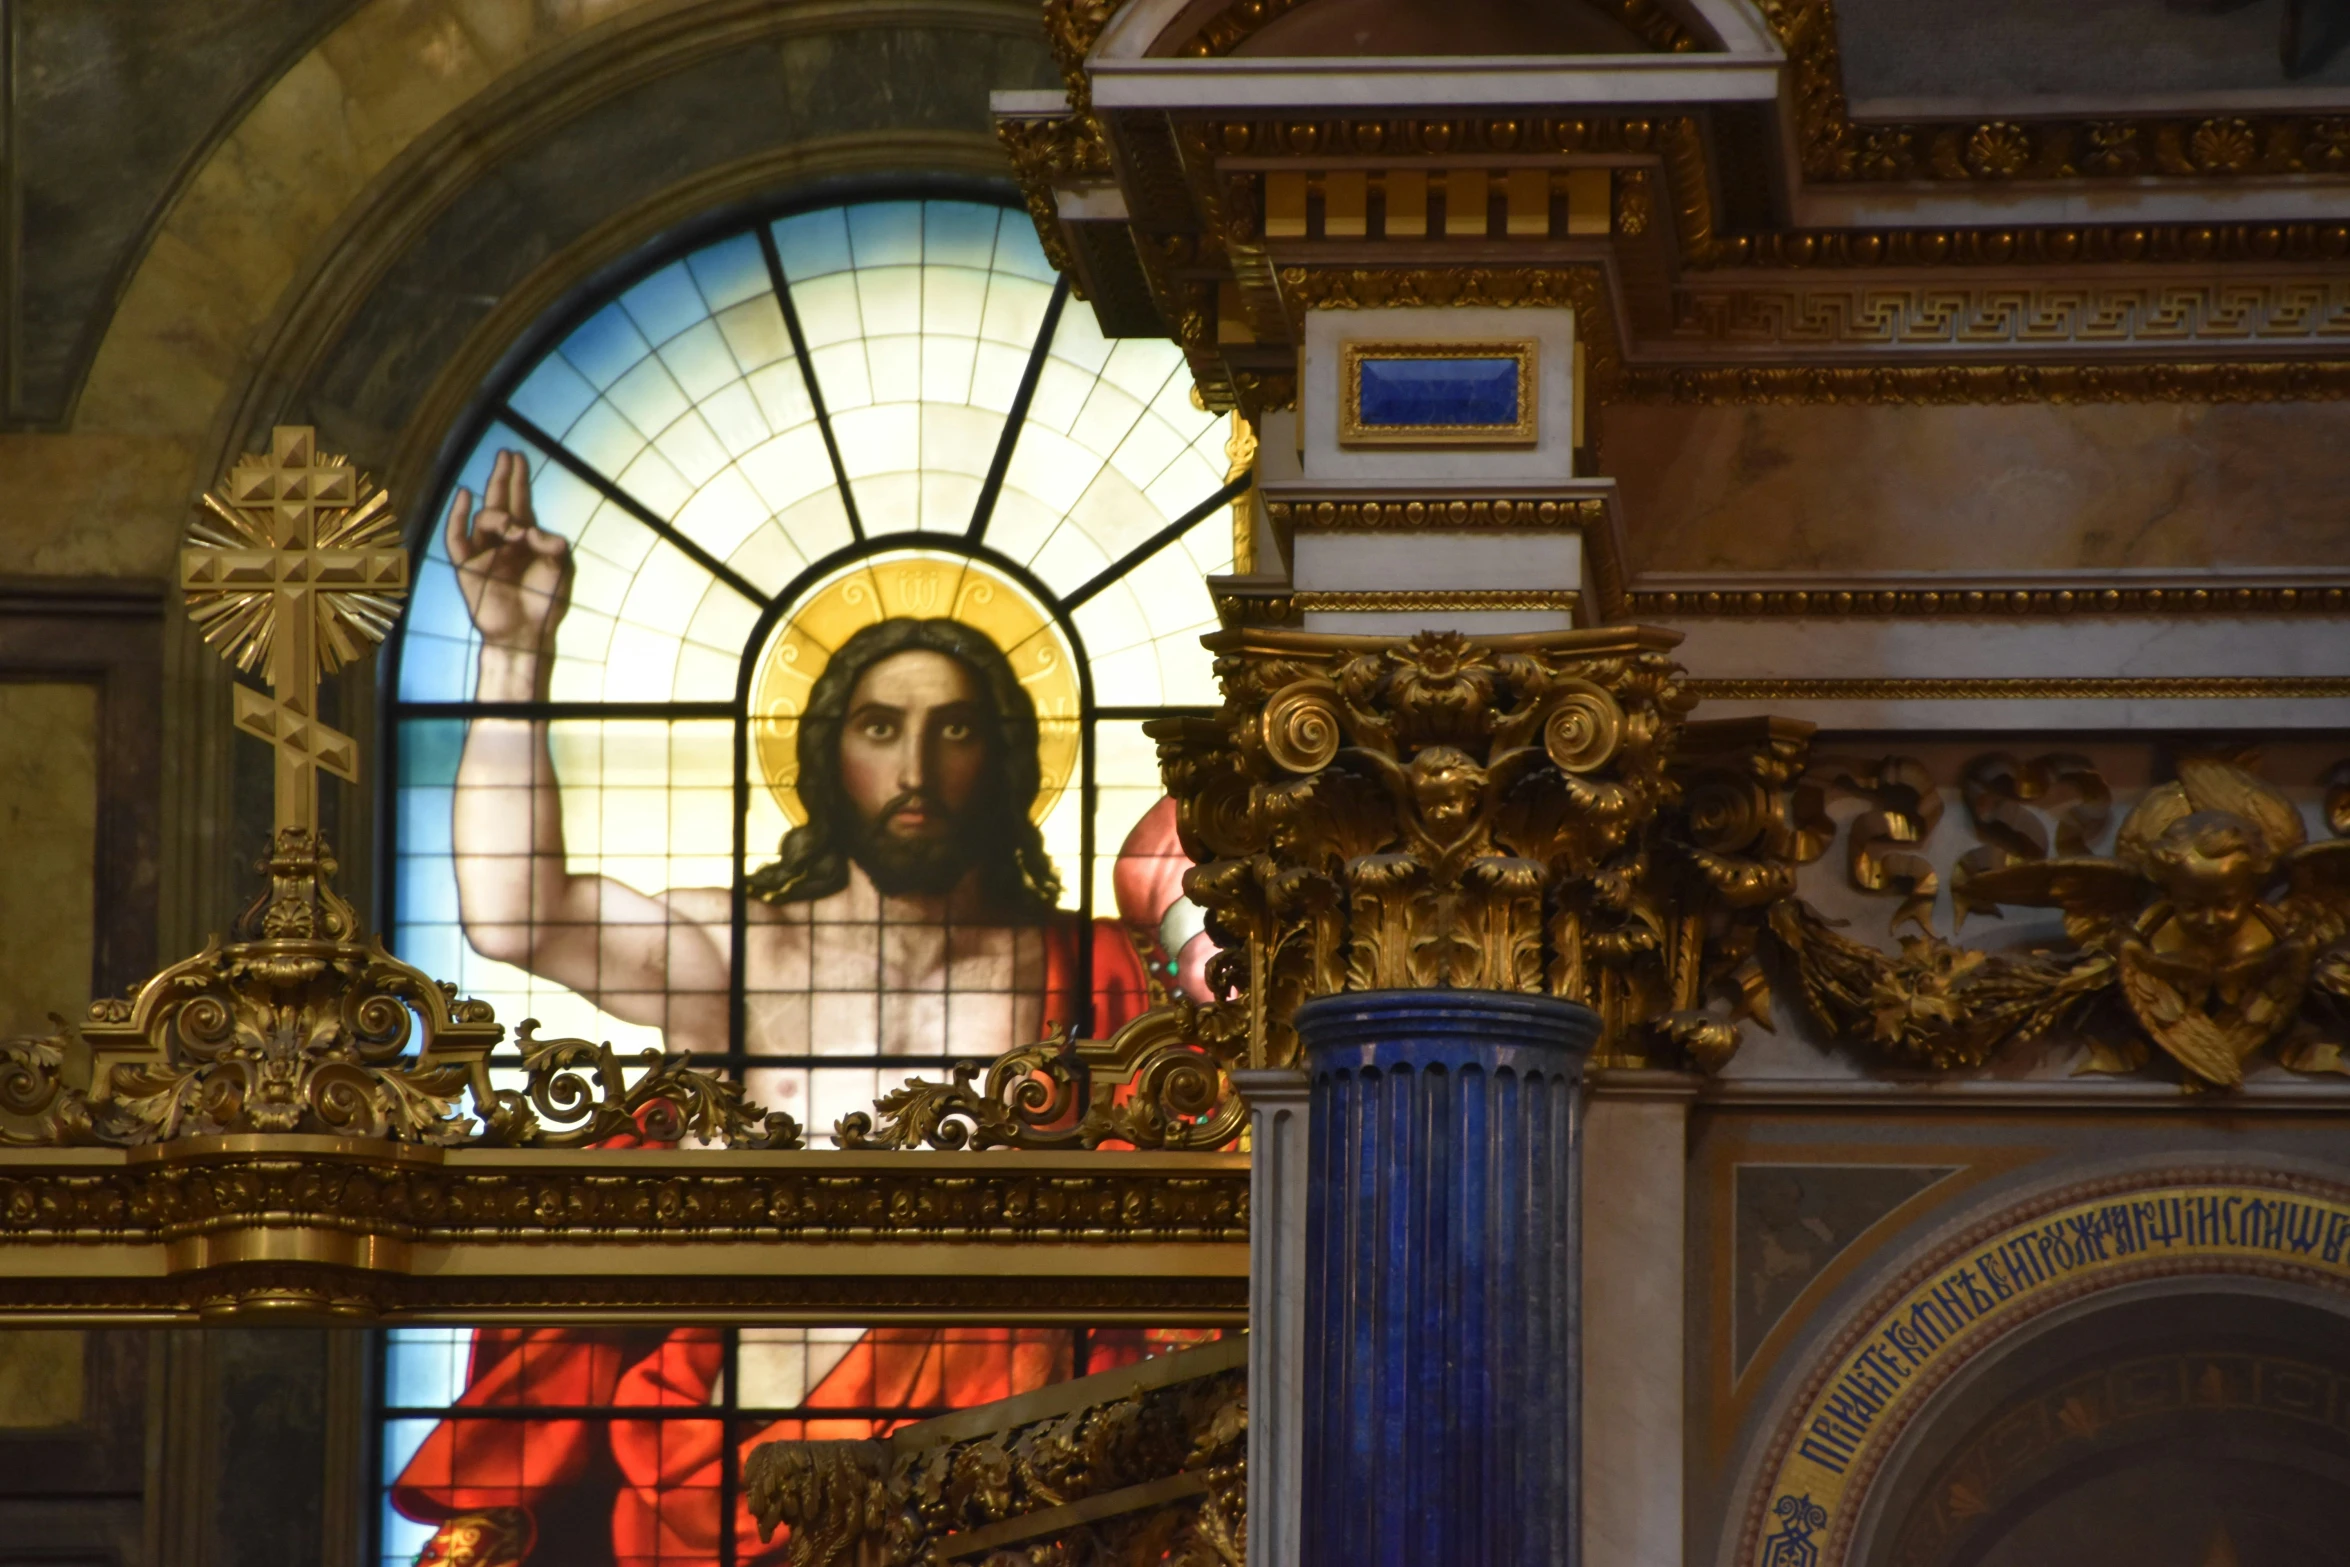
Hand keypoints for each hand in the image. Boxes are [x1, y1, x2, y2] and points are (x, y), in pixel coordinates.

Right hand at [444, 450, 571, 652]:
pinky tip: (465, 495)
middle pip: (500, 501)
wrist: (527, 633)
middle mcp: (504, 541)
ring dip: (498, 516)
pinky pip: (456, 537)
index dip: (519, 479)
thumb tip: (531, 528)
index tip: (518, 457)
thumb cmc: (547, 602)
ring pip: (484, 519)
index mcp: (527, 539)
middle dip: (503, 477)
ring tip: (513, 527)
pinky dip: (458, 515)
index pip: (521, 502)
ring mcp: (484, 552)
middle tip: (507, 453)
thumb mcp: (561, 569)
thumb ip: (553, 545)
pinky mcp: (467, 567)